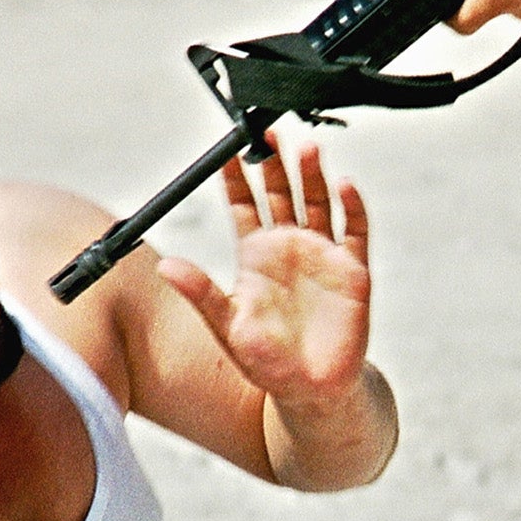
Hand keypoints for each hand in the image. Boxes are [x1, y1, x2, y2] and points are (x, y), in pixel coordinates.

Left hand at [158, 137, 370, 410]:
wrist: (311, 391)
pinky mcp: (353, 271)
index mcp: (255, 257)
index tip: (226, 148)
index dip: (235, 177)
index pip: (244, 205)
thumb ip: (201, 293)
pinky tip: (343, 185)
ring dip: (311, 175)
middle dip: (274, 161)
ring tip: (304, 148)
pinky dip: (352, 207)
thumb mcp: (227, 327)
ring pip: (318, 203)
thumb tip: (165, 265)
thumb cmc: (266, 363)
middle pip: (281, 192)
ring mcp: (322, 255)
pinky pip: (354, 231)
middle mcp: (289, 248)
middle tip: (266, 129)